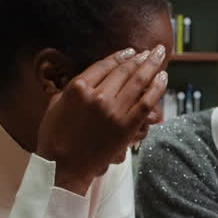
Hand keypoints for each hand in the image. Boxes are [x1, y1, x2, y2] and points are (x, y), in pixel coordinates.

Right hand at [36, 45, 168, 192]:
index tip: (129, 51)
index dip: (120, 56)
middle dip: (140, 57)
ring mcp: (114, 111)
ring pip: (138, 82)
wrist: (64, 167)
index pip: (104, 65)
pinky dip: (157, 88)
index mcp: (78, 88)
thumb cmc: (54, 138)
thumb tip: (85, 79)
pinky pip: (147, 102)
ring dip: (152, 65)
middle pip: (124, 70)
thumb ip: (71, 89)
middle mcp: (98, 96)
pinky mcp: (126, 127)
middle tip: (151, 50)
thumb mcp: (55, 105)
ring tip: (160, 55)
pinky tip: (163, 78)